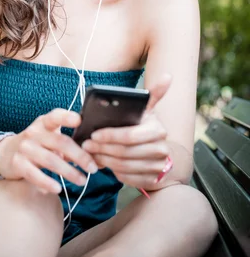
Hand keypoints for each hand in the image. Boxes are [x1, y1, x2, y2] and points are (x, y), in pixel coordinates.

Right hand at [0, 108, 98, 193]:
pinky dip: (47, 182)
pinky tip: (58, 189)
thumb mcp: (47, 137)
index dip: (66, 117)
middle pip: (60, 142)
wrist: (5, 153)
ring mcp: (25, 148)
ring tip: (82, 181)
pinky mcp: (18, 164)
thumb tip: (90, 153)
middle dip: (79, 156)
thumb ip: (65, 142)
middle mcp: (33, 133)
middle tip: (93, 168)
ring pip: (51, 160)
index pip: (55, 116)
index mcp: (43, 123)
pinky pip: (34, 174)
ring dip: (69, 172)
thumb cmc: (35, 144)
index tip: (79, 120)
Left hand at [81, 73, 172, 189]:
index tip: (93, 134)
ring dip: (104, 160)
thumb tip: (169, 75)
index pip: (130, 136)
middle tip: (87, 144)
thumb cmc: (143, 126)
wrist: (155, 151)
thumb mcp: (146, 110)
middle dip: (103, 149)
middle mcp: (162, 149)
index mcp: (158, 129)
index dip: (109, 136)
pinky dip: (113, 171)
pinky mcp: (153, 180)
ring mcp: (158, 166)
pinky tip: (103, 163)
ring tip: (91, 153)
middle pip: (125, 152)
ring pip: (124, 166)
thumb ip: (153, 94)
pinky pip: (127, 178)